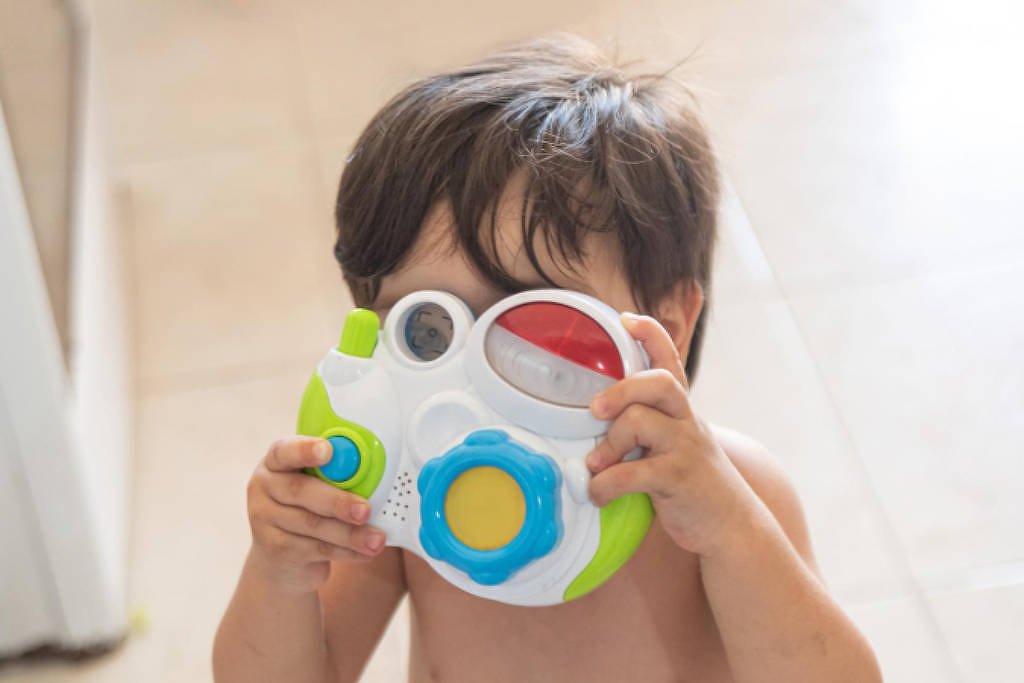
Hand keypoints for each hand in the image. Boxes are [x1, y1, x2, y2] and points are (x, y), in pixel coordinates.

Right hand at [246, 436, 386, 593]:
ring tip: (377, 539)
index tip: (328, 450)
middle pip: (300, 491)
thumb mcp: (315, 484)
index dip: (305, 450)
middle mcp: (264, 487)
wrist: (282, 556)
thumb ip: (335, 474)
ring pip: (312, 524)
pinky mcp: (275, 550)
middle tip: (365, 510)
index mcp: (276, 462)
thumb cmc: (309, 506)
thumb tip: (376, 473)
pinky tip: (366, 551)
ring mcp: (265, 520)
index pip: (285, 451)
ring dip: (350, 533)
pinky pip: (316, 549)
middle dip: (337, 501)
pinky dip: (346, 550)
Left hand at [585, 313, 756, 556]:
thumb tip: (590, 418)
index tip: (626, 319)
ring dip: (607, 444)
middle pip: (659, 382)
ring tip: (595, 466)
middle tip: (595, 410)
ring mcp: (686, 449)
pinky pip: (633, 473)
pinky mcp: (679, 480)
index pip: (671, 360)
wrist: (732, 526)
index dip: (651, 335)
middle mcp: (686, 421)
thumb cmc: (691, 483)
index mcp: (681, 409)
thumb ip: (646, 425)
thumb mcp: (674, 444)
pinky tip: (598, 494)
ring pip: (641, 421)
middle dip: (621, 389)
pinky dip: (605, 485)